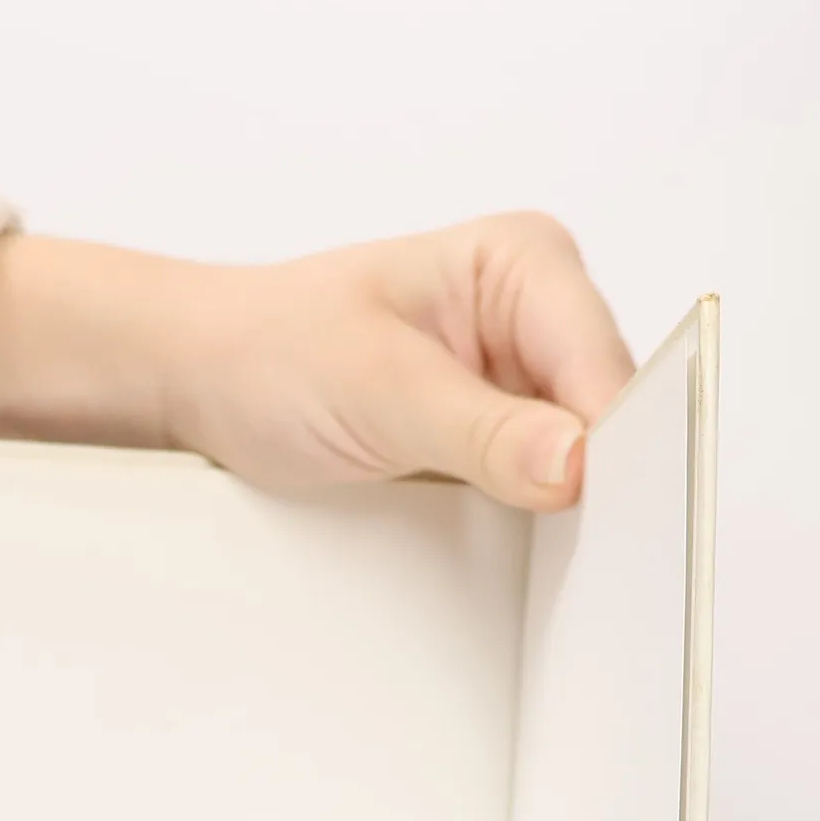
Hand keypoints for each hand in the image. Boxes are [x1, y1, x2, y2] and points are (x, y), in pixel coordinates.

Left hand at [0, 213, 634, 511]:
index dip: (617, 445)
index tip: (600, 513)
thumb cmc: (270, 352)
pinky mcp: (489, 440)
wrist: (201, 380)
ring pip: (581, 465)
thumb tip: (576, 464)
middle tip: (572, 557)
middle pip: (609, 419)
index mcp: (525, 264)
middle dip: (591, 484)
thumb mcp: (376, 390)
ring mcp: (516, 384)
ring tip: (522, 549)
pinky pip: (534, 493)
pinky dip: (524, 525)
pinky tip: (505, 550)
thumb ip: (483, 430)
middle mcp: (536, 317)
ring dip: (557, 511)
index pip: (609, 367)